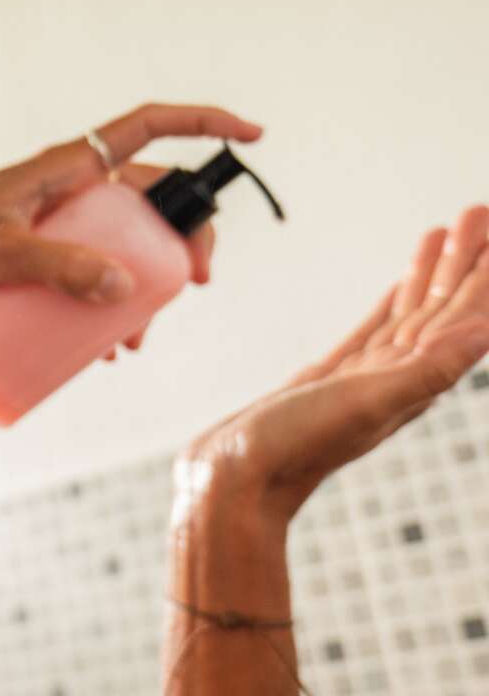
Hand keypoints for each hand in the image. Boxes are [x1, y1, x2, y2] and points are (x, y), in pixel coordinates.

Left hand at [0, 103, 262, 351]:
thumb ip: (57, 268)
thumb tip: (125, 289)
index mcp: (67, 166)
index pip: (147, 127)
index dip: (203, 122)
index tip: (253, 136)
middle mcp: (70, 188)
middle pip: (152, 199)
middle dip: (185, 239)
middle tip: (195, 284)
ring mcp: (58, 222)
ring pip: (126, 245)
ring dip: (146, 287)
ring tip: (140, 338)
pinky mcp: (42, 254)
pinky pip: (95, 271)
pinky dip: (111, 304)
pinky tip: (110, 347)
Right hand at [180, 206, 488, 535]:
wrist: (232, 483)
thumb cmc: (295, 450)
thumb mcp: (366, 404)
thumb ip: (428, 370)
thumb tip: (487, 333)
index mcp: (412, 382)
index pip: (461, 317)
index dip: (480, 274)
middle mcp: (396, 378)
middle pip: (441, 308)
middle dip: (462, 262)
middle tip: (477, 211)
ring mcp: (362, 378)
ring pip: (410, 315)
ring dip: (429, 275)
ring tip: (443, 232)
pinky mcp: (327, 379)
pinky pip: (373, 331)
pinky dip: (392, 304)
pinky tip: (399, 286)